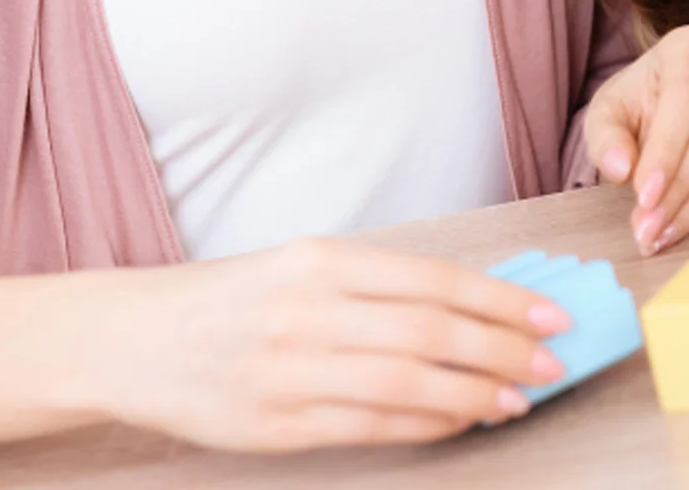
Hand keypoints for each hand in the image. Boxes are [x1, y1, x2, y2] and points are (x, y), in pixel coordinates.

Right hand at [70, 239, 573, 450]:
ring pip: (404, 387)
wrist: (137, 338)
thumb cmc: (241, 296)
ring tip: (518, 397)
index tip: (550, 314)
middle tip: (552, 361)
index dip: (501, 301)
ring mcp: (289, 373)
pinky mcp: (274, 427)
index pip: (435, 280)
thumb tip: (480, 303)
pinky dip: (425, 426)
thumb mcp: (309, 265)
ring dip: (472, 396)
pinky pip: (368, 428)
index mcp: (324, 261)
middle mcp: (308, 312)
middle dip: (501, 351)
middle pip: (429, 334)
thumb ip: (385, 284)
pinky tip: (461, 420)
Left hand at [584, 26, 688, 254]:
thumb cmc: (639, 105)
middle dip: (680, 188)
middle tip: (649, 229)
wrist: (669, 105)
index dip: (666, 152)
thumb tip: (620, 169)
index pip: (685, 98)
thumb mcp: (609, 112)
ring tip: (665, 233)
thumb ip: (605, 137)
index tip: (644, 197)